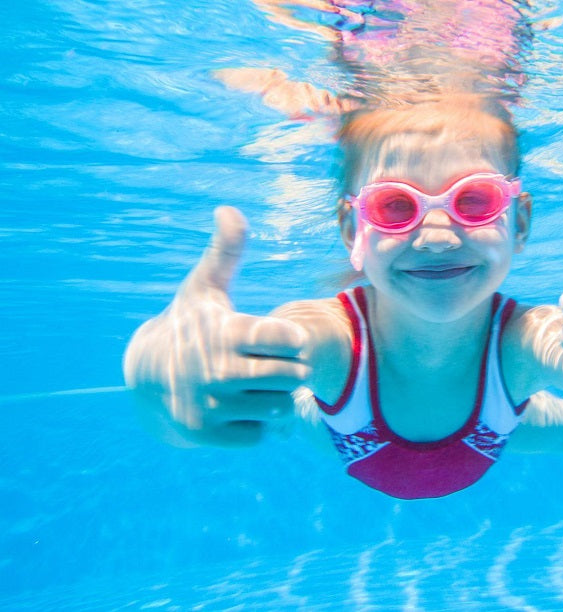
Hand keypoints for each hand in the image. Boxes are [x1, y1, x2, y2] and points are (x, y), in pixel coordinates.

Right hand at [123, 207, 309, 445]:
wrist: (144, 378)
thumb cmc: (188, 326)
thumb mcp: (205, 287)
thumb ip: (226, 251)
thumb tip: (229, 210)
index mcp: (224, 331)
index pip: (288, 339)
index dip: (291, 339)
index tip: (277, 339)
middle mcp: (216, 370)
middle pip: (292, 376)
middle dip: (287, 370)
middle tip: (268, 364)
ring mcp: (210, 405)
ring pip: (280, 406)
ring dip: (274, 398)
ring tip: (255, 386)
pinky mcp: (205, 434)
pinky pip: (260, 434)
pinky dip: (256, 425)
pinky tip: (239, 408)